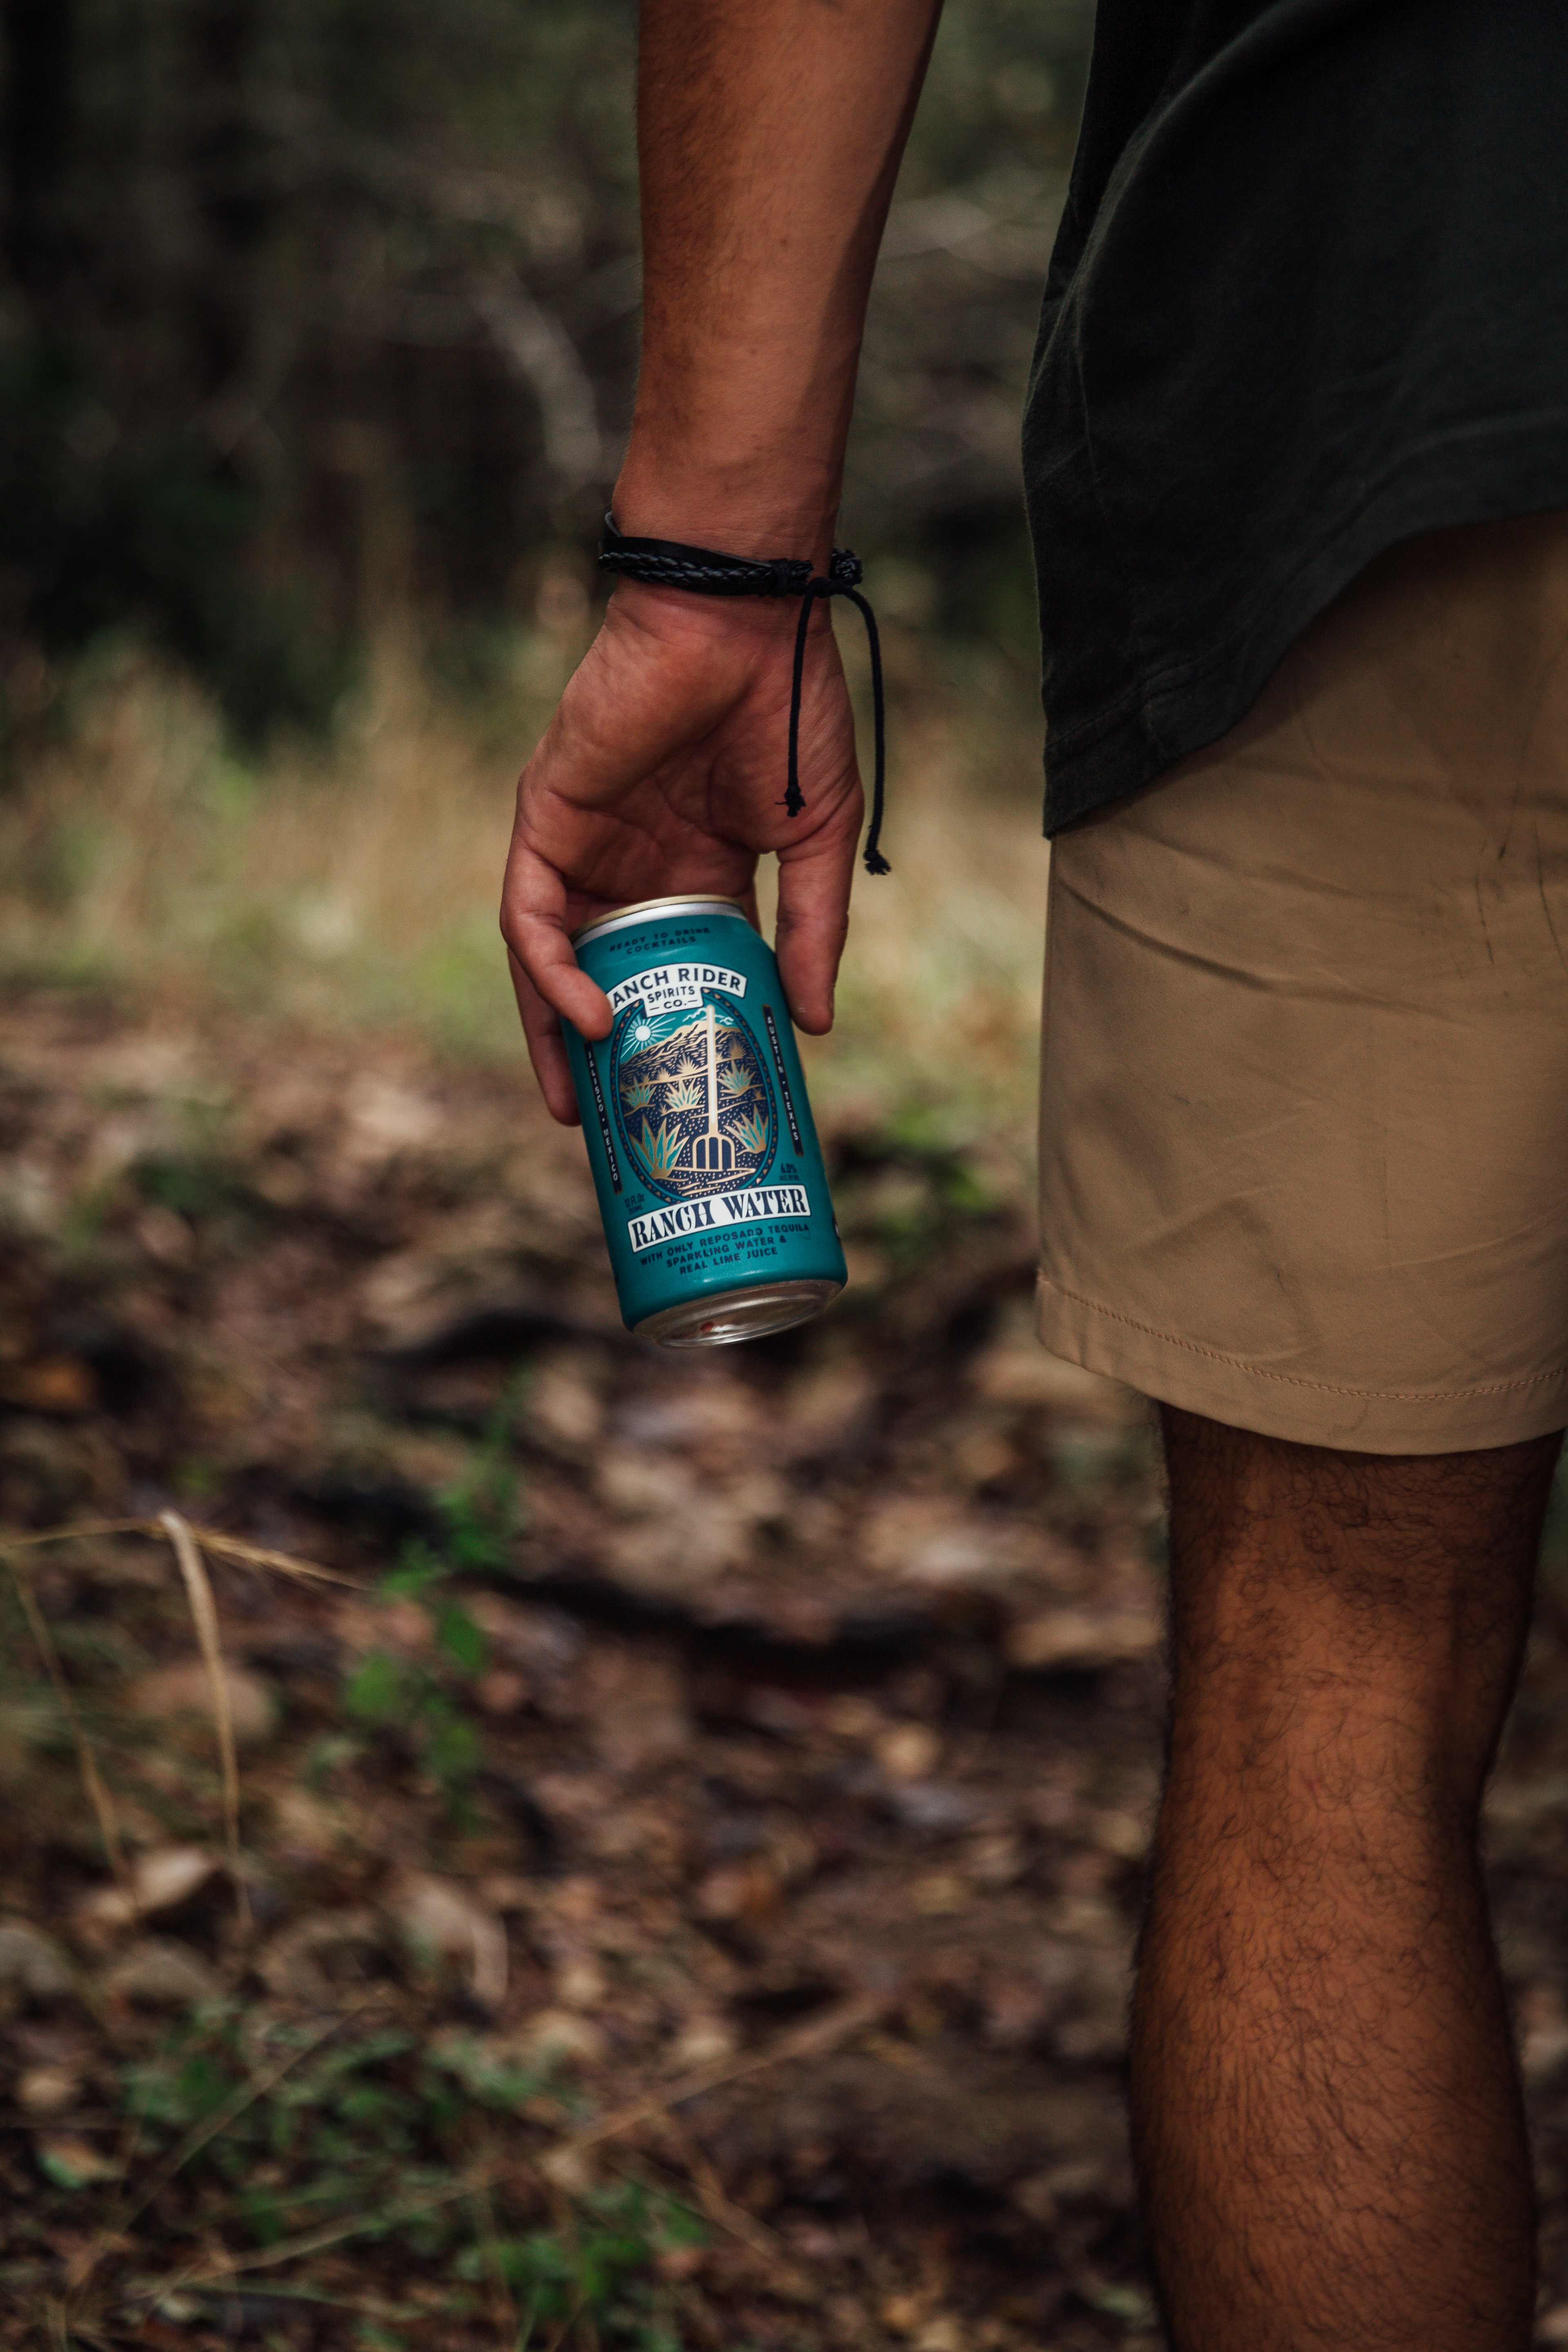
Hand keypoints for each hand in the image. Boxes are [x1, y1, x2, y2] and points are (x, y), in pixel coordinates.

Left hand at [501, 578, 863, 1122]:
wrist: (741, 617)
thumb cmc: (786, 707)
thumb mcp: (814, 841)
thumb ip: (810, 931)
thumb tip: (813, 1027)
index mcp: (693, 871)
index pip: (671, 971)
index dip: (673, 1033)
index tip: (687, 1099)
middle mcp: (629, 865)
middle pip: (599, 977)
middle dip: (596, 1058)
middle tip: (609, 1133)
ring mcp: (584, 844)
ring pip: (550, 959)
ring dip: (554, 1035)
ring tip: (577, 1107)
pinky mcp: (546, 818)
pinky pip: (531, 915)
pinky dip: (550, 973)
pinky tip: (586, 1019)